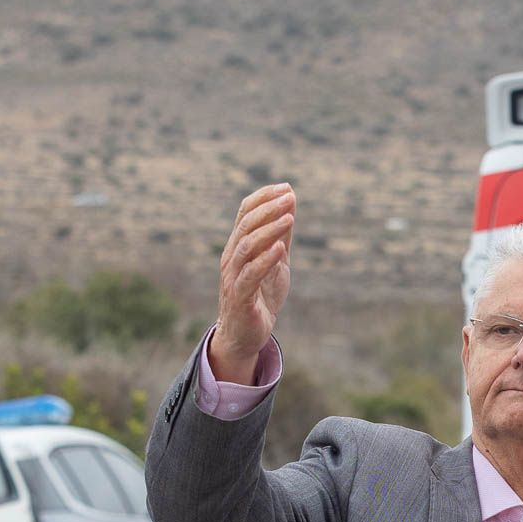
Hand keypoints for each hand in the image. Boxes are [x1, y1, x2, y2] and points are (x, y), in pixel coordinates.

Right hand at [212, 183, 296, 382]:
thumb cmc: (260, 296)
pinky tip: (280, 249)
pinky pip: (250, 275)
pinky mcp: (239, 297)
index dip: (263, 198)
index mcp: (238, 246)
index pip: (245, 214)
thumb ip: (281, 237)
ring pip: (247, 247)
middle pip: (245, 226)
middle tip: (289, 196)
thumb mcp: (276, 262)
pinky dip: (265, 260)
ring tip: (289, 218)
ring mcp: (233, 277)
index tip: (286, 187)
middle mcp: (231, 258)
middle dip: (268, 209)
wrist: (246, 334)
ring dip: (269, 230)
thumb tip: (291, 205)